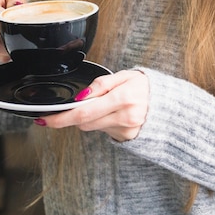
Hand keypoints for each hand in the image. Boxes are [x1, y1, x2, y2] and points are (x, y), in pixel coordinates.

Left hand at [35, 70, 149, 141]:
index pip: (83, 111)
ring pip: (92, 126)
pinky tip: (115, 112)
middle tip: (71, 106)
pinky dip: (103, 121)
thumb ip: (102, 84)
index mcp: (124, 97)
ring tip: (106, 103)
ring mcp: (126, 130)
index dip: (61, 117)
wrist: (168, 105)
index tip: (45, 119)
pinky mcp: (126, 138)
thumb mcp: (126, 76)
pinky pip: (104, 130)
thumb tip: (82, 95)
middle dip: (74, 114)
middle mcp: (125, 117)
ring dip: (91, 116)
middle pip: (84, 122)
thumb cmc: (146, 87)